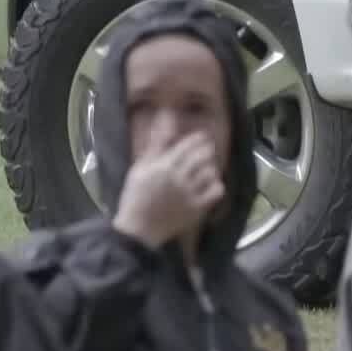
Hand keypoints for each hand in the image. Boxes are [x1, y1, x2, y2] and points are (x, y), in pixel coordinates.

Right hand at [112, 134, 226, 248]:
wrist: (137, 230)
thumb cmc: (135, 197)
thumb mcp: (139, 168)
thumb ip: (155, 145)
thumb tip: (164, 120)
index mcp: (163, 166)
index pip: (188, 145)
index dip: (198, 139)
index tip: (202, 137)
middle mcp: (178, 178)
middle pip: (202, 156)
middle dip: (207, 150)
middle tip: (207, 150)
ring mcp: (188, 194)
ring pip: (210, 172)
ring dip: (210, 167)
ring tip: (207, 167)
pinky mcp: (195, 209)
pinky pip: (215, 192)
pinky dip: (216, 185)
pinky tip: (211, 184)